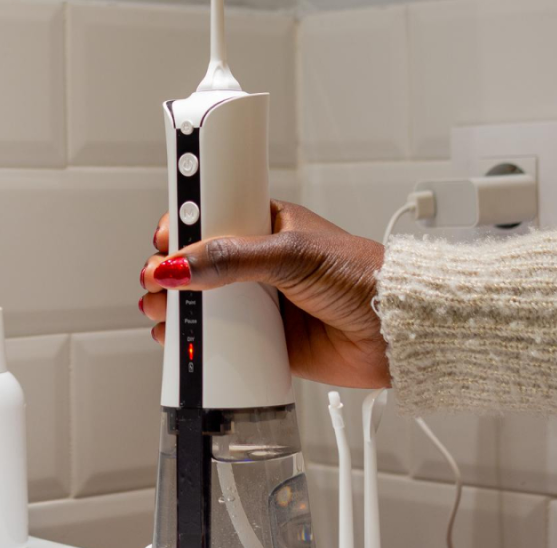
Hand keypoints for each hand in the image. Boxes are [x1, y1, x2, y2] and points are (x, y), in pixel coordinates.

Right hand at [139, 200, 389, 388]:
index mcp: (264, 224)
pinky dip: (194, 342)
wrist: (400, 333)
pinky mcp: (264, 339)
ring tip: (161, 310)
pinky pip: (218, 340)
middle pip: (195, 260)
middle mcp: (257, 261)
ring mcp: (258, 301)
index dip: (182, 223)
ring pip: (201, 300)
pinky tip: (178, 340)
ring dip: (173, 304)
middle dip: (168, 269)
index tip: (162, 236)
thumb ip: (232, 259)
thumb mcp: (291, 255)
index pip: (211, 215)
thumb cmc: (364, 276)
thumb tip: (180, 265)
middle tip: (155, 279)